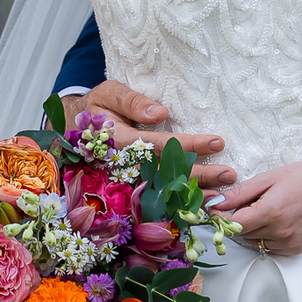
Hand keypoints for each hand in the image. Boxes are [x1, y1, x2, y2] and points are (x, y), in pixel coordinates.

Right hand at [64, 80, 236, 188]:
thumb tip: (160, 114)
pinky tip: (198, 207)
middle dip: (199, 175)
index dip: (189, 145)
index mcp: (120, 141)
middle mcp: (124, 165)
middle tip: (230, 175)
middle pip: (166, 173)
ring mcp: (126, 179)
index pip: (161, 145)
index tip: (218, 142)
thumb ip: (132, 102)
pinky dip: (176, 205)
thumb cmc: (97, 106)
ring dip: (192, 195)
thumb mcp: (109, 93)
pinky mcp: (128, 187)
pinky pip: (154, 199)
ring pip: (162, 191)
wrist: (72, 127)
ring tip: (222, 195)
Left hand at [216, 158, 301, 256]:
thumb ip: (240, 193)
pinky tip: (278, 220)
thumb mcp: (268, 178)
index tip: (217, 208)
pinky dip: (266, 235)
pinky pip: (268, 246)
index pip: (232, 225)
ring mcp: (288, 243)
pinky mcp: (294, 249)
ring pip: (253, 240)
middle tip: (249, 202)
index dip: (220, 217)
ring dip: (252, 228)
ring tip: (268, 208)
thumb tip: (215, 203)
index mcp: (271, 212)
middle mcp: (280, 232)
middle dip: (238, 219)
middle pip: (241, 233)